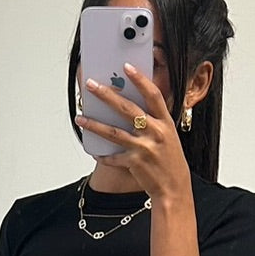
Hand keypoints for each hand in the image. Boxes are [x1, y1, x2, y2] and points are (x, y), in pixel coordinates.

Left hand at [75, 63, 191, 202]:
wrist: (174, 188)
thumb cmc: (170, 161)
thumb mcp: (168, 137)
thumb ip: (153, 121)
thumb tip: (129, 106)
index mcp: (165, 123)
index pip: (153, 95)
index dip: (140, 80)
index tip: (127, 67)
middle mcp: (155, 133)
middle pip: (127, 109)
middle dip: (107, 95)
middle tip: (91, 85)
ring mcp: (144, 148)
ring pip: (114, 132)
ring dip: (94, 124)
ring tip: (80, 117)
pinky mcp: (134, 163)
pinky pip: (113, 157)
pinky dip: (103, 155)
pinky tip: (93, 151)